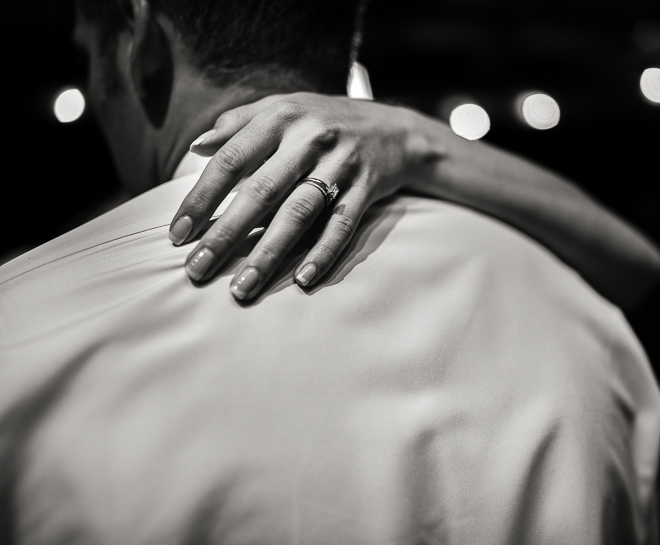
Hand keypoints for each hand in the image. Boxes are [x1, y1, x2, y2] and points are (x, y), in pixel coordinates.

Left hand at [169, 93, 432, 299]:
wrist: (396, 131)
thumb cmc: (325, 121)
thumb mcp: (283, 108)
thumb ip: (239, 123)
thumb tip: (197, 148)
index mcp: (281, 118)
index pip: (231, 161)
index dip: (202, 199)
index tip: (178, 235)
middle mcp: (310, 139)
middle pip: (260, 192)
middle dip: (225, 234)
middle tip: (198, 270)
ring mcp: (341, 165)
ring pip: (299, 214)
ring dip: (269, 253)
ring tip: (243, 288)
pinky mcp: (367, 188)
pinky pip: (343, 225)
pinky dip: (324, 253)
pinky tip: (303, 281)